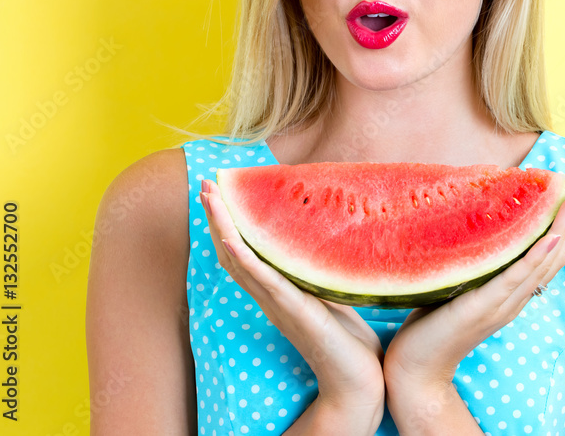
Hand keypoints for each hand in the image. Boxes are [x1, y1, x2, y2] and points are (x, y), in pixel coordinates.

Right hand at [199, 179, 384, 423]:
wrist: (359, 380)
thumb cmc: (349, 341)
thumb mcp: (332, 293)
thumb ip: (320, 272)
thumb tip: (325, 241)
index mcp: (279, 290)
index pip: (246, 251)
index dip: (231, 222)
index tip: (222, 190)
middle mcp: (272, 296)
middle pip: (234, 251)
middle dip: (219, 216)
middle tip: (206, 183)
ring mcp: (279, 303)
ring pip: (241, 260)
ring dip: (223, 227)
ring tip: (210, 198)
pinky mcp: (295, 311)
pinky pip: (264, 282)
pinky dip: (245, 259)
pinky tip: (232, 240)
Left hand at [382, 178, 564, 395]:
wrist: (416, 372)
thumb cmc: (433, 327)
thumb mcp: (461, 287)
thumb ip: (476, 265)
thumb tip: (477, 229)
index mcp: (513, 292)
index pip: (549, 254)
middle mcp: (515, 298)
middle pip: (555, 254)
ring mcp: (502, 303)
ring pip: (543, 262)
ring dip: (563, 228)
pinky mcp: (482, 307)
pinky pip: (516, 280)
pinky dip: (536, 258)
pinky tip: (550, 238)